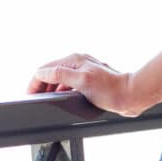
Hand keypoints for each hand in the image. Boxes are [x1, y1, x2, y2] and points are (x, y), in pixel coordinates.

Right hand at [26, 52, 142, 116]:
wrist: (131, 95)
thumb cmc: (110, 90)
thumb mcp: (81, 82)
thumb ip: (60, 76)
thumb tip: (41, 73)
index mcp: (74, 60)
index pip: (45, 69)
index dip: (35, 82)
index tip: (30, 95)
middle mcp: (78, 63)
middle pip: (51, 73)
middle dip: (41, 85)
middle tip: (36, 99)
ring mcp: (84, 71)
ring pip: (60, 79)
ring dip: (51, 88)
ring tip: (47, 100)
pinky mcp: (90, 81)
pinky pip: (70, 84)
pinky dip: (62, 91)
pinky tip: (63, 99)